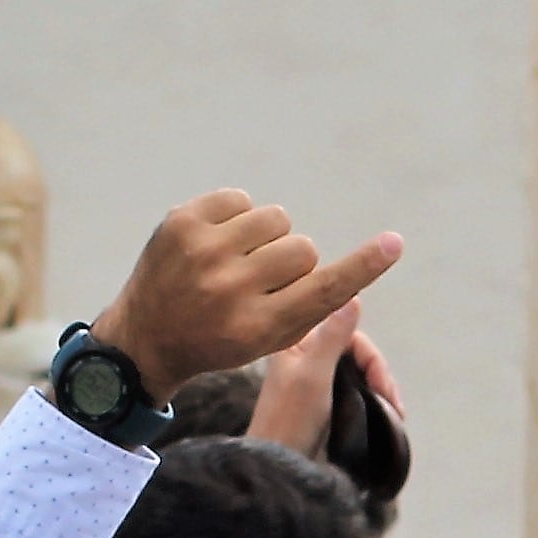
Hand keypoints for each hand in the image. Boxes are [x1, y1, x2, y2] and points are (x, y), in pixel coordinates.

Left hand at [86, 192, 403, 405]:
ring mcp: (201, 252)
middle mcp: (229, 289)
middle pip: (303, 248)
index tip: (393, 243)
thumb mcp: (270, 339)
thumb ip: (315, 305)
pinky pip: (241, 199)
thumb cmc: (221, 337)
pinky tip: (216, 243)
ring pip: (276, 219)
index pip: (324, 288)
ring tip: (236, 260)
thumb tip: (362, 265)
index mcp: (256, 327)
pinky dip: (237, 217)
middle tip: (259, 282)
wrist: (144, 336)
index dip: (364, 265)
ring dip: (266, 237)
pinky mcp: (181, 222)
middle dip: (291, 262)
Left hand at [249, 302, 389, 457]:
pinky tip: (387, 415)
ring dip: (381, 388)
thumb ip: (333, 336)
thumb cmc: (289, 422)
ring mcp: (316, 381)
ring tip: (393, 413)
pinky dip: (376, 400)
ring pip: (360, 371)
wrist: (277, 469)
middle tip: (390, 402)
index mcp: (296, 344)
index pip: (346, 331)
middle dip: (379, 373)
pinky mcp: (325, 403)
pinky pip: (358, 390)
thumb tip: (353, 296)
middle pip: (357, 350)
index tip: (381, 383)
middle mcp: (306, 358)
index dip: (370, 355)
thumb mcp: (313, 374)